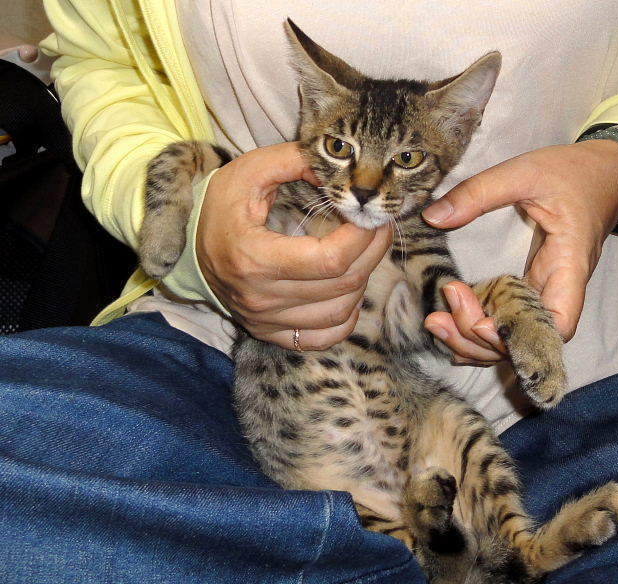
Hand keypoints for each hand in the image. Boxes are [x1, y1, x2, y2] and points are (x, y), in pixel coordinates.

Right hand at [197, 142, 392, 348]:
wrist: (187, 245)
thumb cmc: (221, 206)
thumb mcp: (250, 171)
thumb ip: (295, 161)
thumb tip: (340, 173)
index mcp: (254, 257)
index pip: (330, 259)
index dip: (362, 237)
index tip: (368, 214)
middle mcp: (261, 298)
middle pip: (342, 284)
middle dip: (372, 252)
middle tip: (378, 226)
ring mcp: (266, 320)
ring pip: (339, 312)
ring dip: (362, 282)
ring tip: (362, 254)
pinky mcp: (269, 332)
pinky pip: (322, 339)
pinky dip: (345, 319)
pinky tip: (347, 292)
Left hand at [422, 139, 617, 362]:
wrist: (602, 173)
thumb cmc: (572, 173)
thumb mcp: (524, 172)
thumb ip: (479, 192)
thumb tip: (433, 218)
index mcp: (568, 264)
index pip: (558, 324)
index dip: (521, 336)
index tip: (482, 322)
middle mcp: (559, 288)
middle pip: (527, 340)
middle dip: (480, 340)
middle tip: (441, 313)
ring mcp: (545, 291)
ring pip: (514, 337)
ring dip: (474, 341)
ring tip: (436, 322)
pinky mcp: (532, 287)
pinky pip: (508, 321)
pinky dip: (479, 332)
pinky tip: (450, 329)